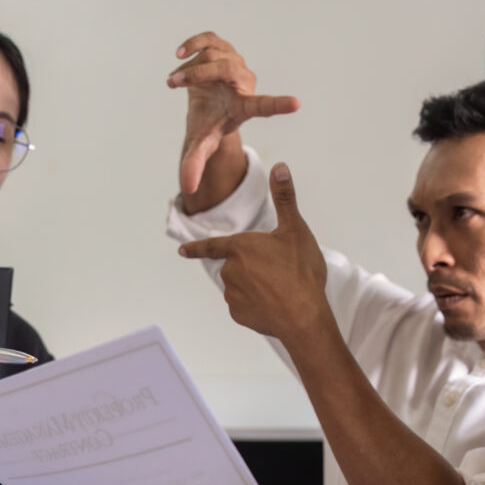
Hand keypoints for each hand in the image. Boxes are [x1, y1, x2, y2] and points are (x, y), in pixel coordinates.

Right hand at [168, 32, 298, 195]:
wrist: (205, 101)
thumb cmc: (209, 123)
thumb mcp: (202, 143)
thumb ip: (196, 163)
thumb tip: (187, 189)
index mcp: (244, 106)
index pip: (264, 106)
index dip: (278, 105)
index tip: (297, 104)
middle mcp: (244, 82)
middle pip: (227, 69)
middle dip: (197, 75)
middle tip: (174, 83)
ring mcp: (234, 62)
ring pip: (214, 54)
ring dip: (190, 67)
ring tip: (174, 81)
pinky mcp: (222, 48)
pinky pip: (210, 39)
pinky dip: (194, 44)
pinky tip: (180, 54)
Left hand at [176, 164, 330, 341]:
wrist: (303, 317)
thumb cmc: (300, 272)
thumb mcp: (296, 230)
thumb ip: (285, 198)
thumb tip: (279, 167)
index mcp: (240, 247)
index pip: (211, 246)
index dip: (195, 248)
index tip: (181, 251)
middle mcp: (230, 270)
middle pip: (236, 266)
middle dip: (253, 269)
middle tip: (279, 273)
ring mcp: (232, 294)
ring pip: (240, 286)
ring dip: (255, 287)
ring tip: (280, 290)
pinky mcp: (238, 314)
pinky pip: (245, 306)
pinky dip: (256, 305)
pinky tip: (274, 305)